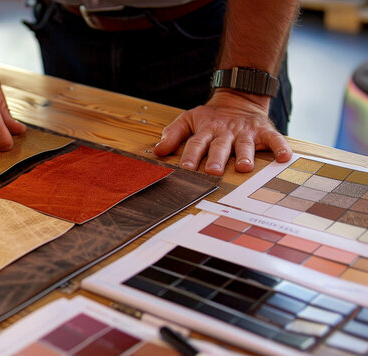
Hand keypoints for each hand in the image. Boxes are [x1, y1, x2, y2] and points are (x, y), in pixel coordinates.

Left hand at [153, 89, 291, 174]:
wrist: (238, 99)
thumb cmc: (210, 118)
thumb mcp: (189, 120)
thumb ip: (173, 134)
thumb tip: (158, 151)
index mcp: (206, 130)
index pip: (196, 143)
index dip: (191, 155)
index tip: (186, 168)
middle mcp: (225, 132)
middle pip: (219, 146)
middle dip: (216, 158)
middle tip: (213, 171)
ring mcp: (245, 132)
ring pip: (244, 144)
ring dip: (244, 155)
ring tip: (243, 167)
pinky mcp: (263, 131)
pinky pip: (273, 139)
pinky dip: (279, 146)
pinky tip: (284, 157)